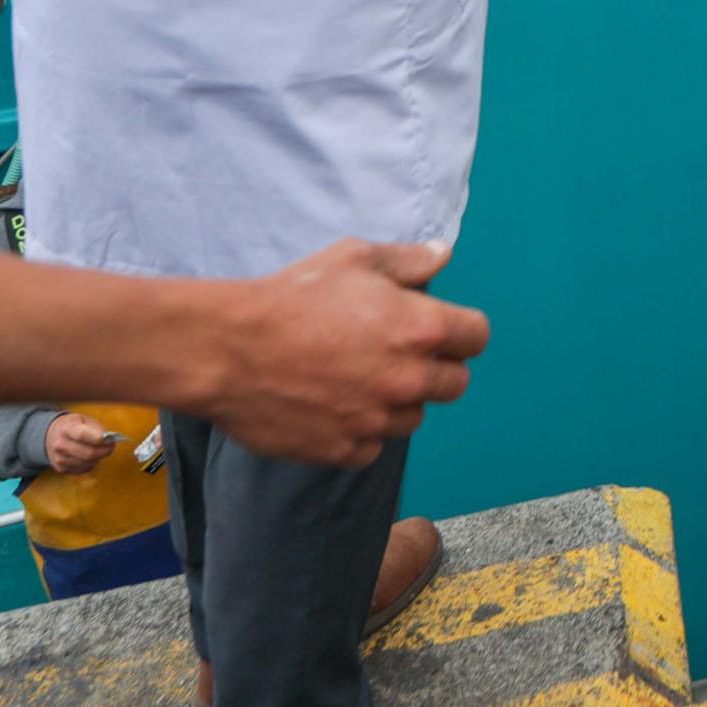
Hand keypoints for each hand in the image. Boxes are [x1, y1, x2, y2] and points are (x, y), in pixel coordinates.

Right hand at [44, 409, 119, 472]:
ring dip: (99, 458)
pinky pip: (83, 469)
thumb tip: (109, 439)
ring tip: (101, 450)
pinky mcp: (61, 469)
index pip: (82, 435)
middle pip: (88, 453)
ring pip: (88, 463)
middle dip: (104, 451)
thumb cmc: (73, 426)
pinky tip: (91, 456)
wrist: (50, 435)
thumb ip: (96, 428)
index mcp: (66, 429)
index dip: (99, 439)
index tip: (111, 439)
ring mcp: (59, 459)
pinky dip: (91, 463)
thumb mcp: (83, 420)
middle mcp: (60, 445)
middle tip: (111, 446)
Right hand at [208, 239, 488, 467]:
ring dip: (398, 401)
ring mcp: (377, 420)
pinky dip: (361, 430)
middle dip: (436, 367)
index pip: (477, 337)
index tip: (439, 327)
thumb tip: (443, 257)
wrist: (229, 349)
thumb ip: (408, 261)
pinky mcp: (345, 450)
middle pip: (456, 384)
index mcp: (421, 329)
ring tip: (359, 377)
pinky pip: (372, 446)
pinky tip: (334, 404)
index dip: (461, 330)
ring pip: (413, 417)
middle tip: (397, 352)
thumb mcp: (354, 259)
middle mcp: (408, 380)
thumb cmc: (292, 296)